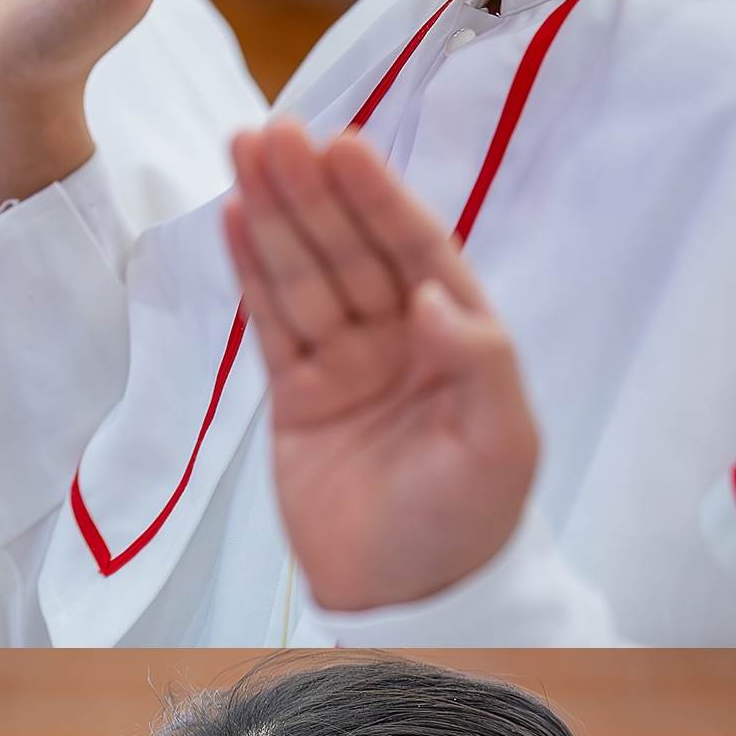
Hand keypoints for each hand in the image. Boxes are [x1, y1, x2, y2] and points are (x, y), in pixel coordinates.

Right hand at [225, 120, 537, 609]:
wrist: (410, 602)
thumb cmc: (470, 523)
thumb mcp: (501, 443)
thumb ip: (478, 361)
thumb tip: (433, 294)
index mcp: (459, 336)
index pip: (416, 248)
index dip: (378, 197)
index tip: (344, 146)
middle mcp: (402, 337)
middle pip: (351, 249)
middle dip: (313, 190)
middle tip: (274, 132)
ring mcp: (347, 362)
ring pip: (306, 274)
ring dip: (275, 214)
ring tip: (244, 151)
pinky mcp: (300, 396)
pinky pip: (273, 322)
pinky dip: (253, 271)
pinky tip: (234, 218)